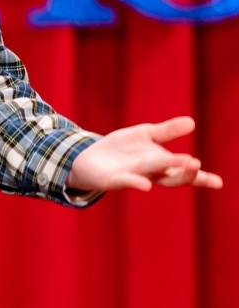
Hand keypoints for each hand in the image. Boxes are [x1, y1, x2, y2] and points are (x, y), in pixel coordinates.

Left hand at [67, 116, 220, 194]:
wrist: (88, 158)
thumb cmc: (121, 149)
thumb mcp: (146, 135)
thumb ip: (167, 131)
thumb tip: (192, 123)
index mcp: (159, 164)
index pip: (183, 172)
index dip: (200, 178)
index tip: (218, 183)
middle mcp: (149, 173)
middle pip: (171, 176)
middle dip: (185, 172)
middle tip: (197, 165)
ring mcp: (132, 177)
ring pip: (152, 174)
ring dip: (168, 169)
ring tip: (185, 163)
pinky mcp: (113, 180)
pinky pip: (126, 181)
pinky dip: (136, 182)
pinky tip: (145, 185)